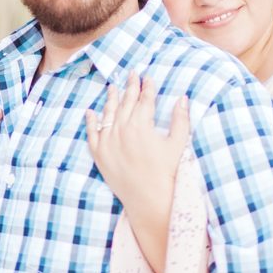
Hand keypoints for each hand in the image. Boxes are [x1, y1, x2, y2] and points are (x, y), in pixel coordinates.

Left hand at [85, 74, 189, 210]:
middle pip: (127, 103)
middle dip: (130, 87)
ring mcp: (109, 143)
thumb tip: (183, 98)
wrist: (149, 199)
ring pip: (108, 115)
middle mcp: (122, 131)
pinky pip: (92, 135)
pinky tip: (90, 112)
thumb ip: (180, 119)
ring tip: (112, 87)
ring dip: (111, 99)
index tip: (148, 77)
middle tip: (131, 74)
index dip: (147, 87)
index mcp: (141, 126)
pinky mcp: (100, 156)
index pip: (145, 100)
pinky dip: (90, 122)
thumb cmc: (167, 172)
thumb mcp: (178, 143)